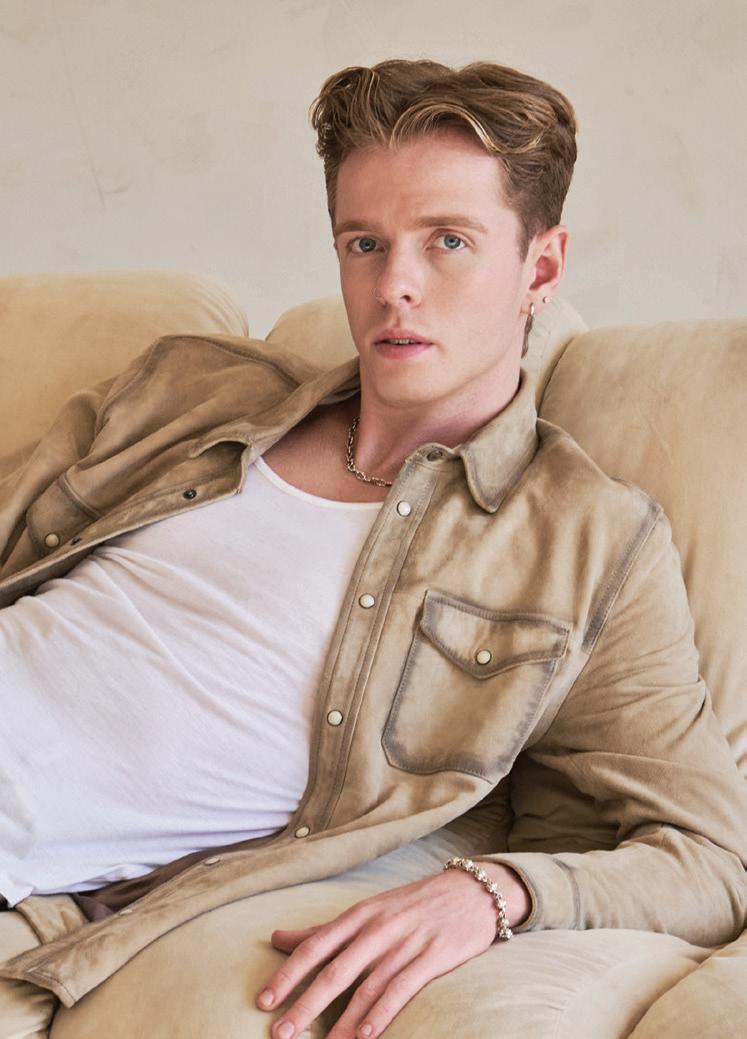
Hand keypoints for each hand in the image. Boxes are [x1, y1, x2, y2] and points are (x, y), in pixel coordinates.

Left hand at [255, 863, 529, 1038]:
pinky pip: (402, 990)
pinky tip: (365, 1037)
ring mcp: (405, 943)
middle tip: (280, 1033)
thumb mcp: (367, 910)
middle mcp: (378, 928)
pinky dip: (382, 1015)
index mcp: (359, 914)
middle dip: (305, 1004)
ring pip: (366, 987)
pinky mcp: (433, 957)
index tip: (262, 1000)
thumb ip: (323, 930)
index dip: (288, 974)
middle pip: (334, 970)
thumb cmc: (412, 905)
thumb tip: (277, 938)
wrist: (472, 891)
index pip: (315, 946)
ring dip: (340, 1022)